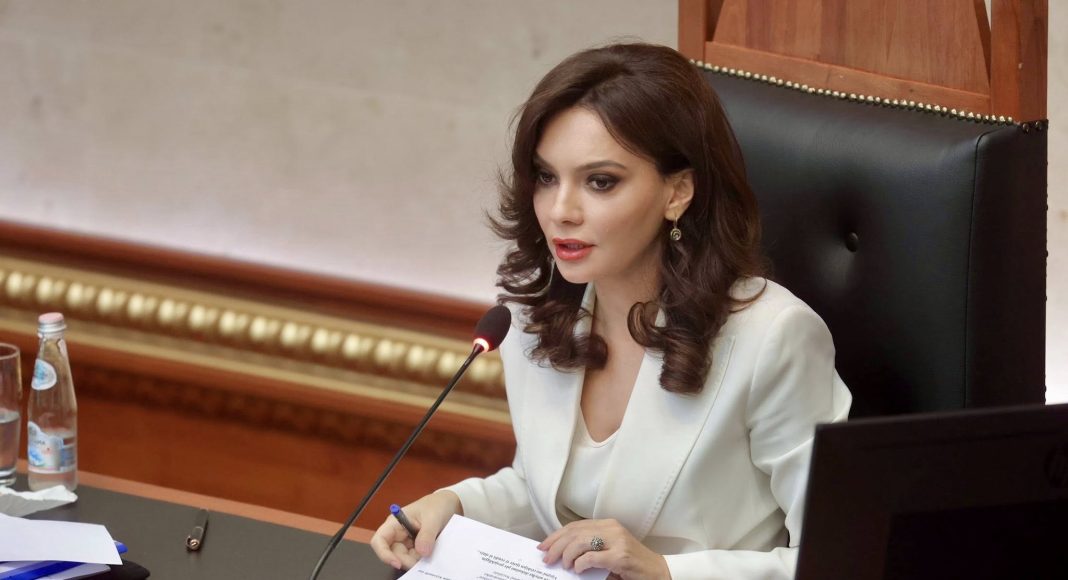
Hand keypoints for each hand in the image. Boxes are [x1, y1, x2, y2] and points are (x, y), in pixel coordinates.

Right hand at [369, 491, 462, 569]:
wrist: (448, 505)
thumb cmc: (436, 505)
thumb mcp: (433, 518)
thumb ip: (427, 535)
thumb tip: (422, 552)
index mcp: (395, 523)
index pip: (379, 540)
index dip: (384, 554)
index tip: (397, 563)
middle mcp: (397, 534)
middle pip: (393, 553)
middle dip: (406, 560)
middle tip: (423, 561)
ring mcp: (406, 541)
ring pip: (405, 558)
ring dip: (416, 560)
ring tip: (430, 552)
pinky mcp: (415, 547)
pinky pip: (415, 558)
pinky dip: (422, 559)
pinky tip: (431, 553)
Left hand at [538, 519, 670, 579]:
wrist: (658, 572)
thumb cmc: (632, 563)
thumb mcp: (610, 550)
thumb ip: (590, 548)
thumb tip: (561, 555)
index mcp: (607, 524)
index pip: (575, 526)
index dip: (556, 535)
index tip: (543, 545)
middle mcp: (612, 529)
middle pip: (574, 532)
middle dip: (556, 545)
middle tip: (547, 558)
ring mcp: (617, 541)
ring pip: (580, 542)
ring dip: (566, 555)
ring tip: (562, 565)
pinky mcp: (620, 557)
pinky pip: (592, 558)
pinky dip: (580, 564)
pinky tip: (576, 570)